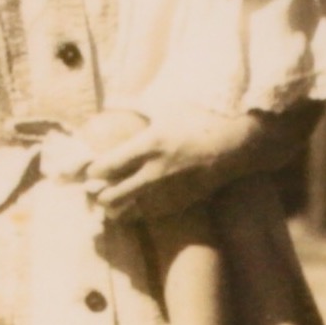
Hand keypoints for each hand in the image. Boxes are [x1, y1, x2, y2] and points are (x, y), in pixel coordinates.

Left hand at [84, 103, 255, 221]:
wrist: (236, 146)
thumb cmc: (201, 121)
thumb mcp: (167, 110)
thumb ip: (140, 116)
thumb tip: (114, 109)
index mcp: (149, 145)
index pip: (107, 166)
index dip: (91, 171)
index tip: (89, 169)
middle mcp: (154, 172)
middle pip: (111, 196)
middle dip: (97, 194)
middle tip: (94, 188)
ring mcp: (166, 192)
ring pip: (126, 212)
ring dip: (113, 207)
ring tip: (109, 199)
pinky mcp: (177, 204)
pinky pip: (146, 215)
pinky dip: (134, 212)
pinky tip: (131, 204)